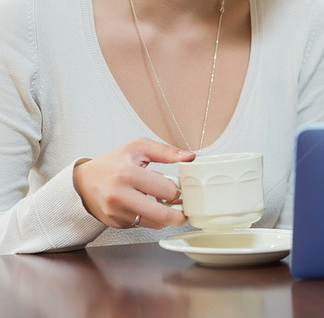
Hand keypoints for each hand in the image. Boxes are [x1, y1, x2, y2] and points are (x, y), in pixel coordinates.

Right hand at [72, 138, 195, 228]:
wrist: (82, 183)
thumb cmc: (112, 163)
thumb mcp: (138, 148)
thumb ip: (166, 151)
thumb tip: (190, 156)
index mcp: (127, 175)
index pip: (166, 190)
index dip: (178, 190)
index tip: (180, 187)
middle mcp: (120, 197)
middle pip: (162, 215)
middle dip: (180, 214)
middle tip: (185, 209)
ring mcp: (117, 213)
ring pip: (154, 223)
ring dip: (166, 217)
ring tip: (168, 205)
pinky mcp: (116, 224)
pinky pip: (142, 225)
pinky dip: (151, 218)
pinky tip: (149, 206)